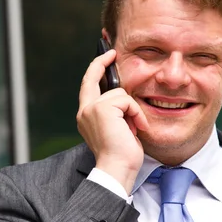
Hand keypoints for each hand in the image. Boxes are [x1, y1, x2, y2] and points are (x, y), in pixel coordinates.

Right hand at [77, 48, 148, 194]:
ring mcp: (91, 109)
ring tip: (134, 128)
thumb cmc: (121, 155)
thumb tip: (124, 97)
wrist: (117, 169)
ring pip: (119, 93)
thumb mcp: (117, 128)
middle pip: (92, 77)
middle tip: (112, 52)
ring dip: (132, 110)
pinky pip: (126, 100)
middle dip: (102, 61)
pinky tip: (136, 128)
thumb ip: (115, 112)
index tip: (106, 56)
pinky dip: (136, 114)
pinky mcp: (102, 109)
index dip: (95, 69)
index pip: (88, 86)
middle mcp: (84, 111)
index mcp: (86, 116)